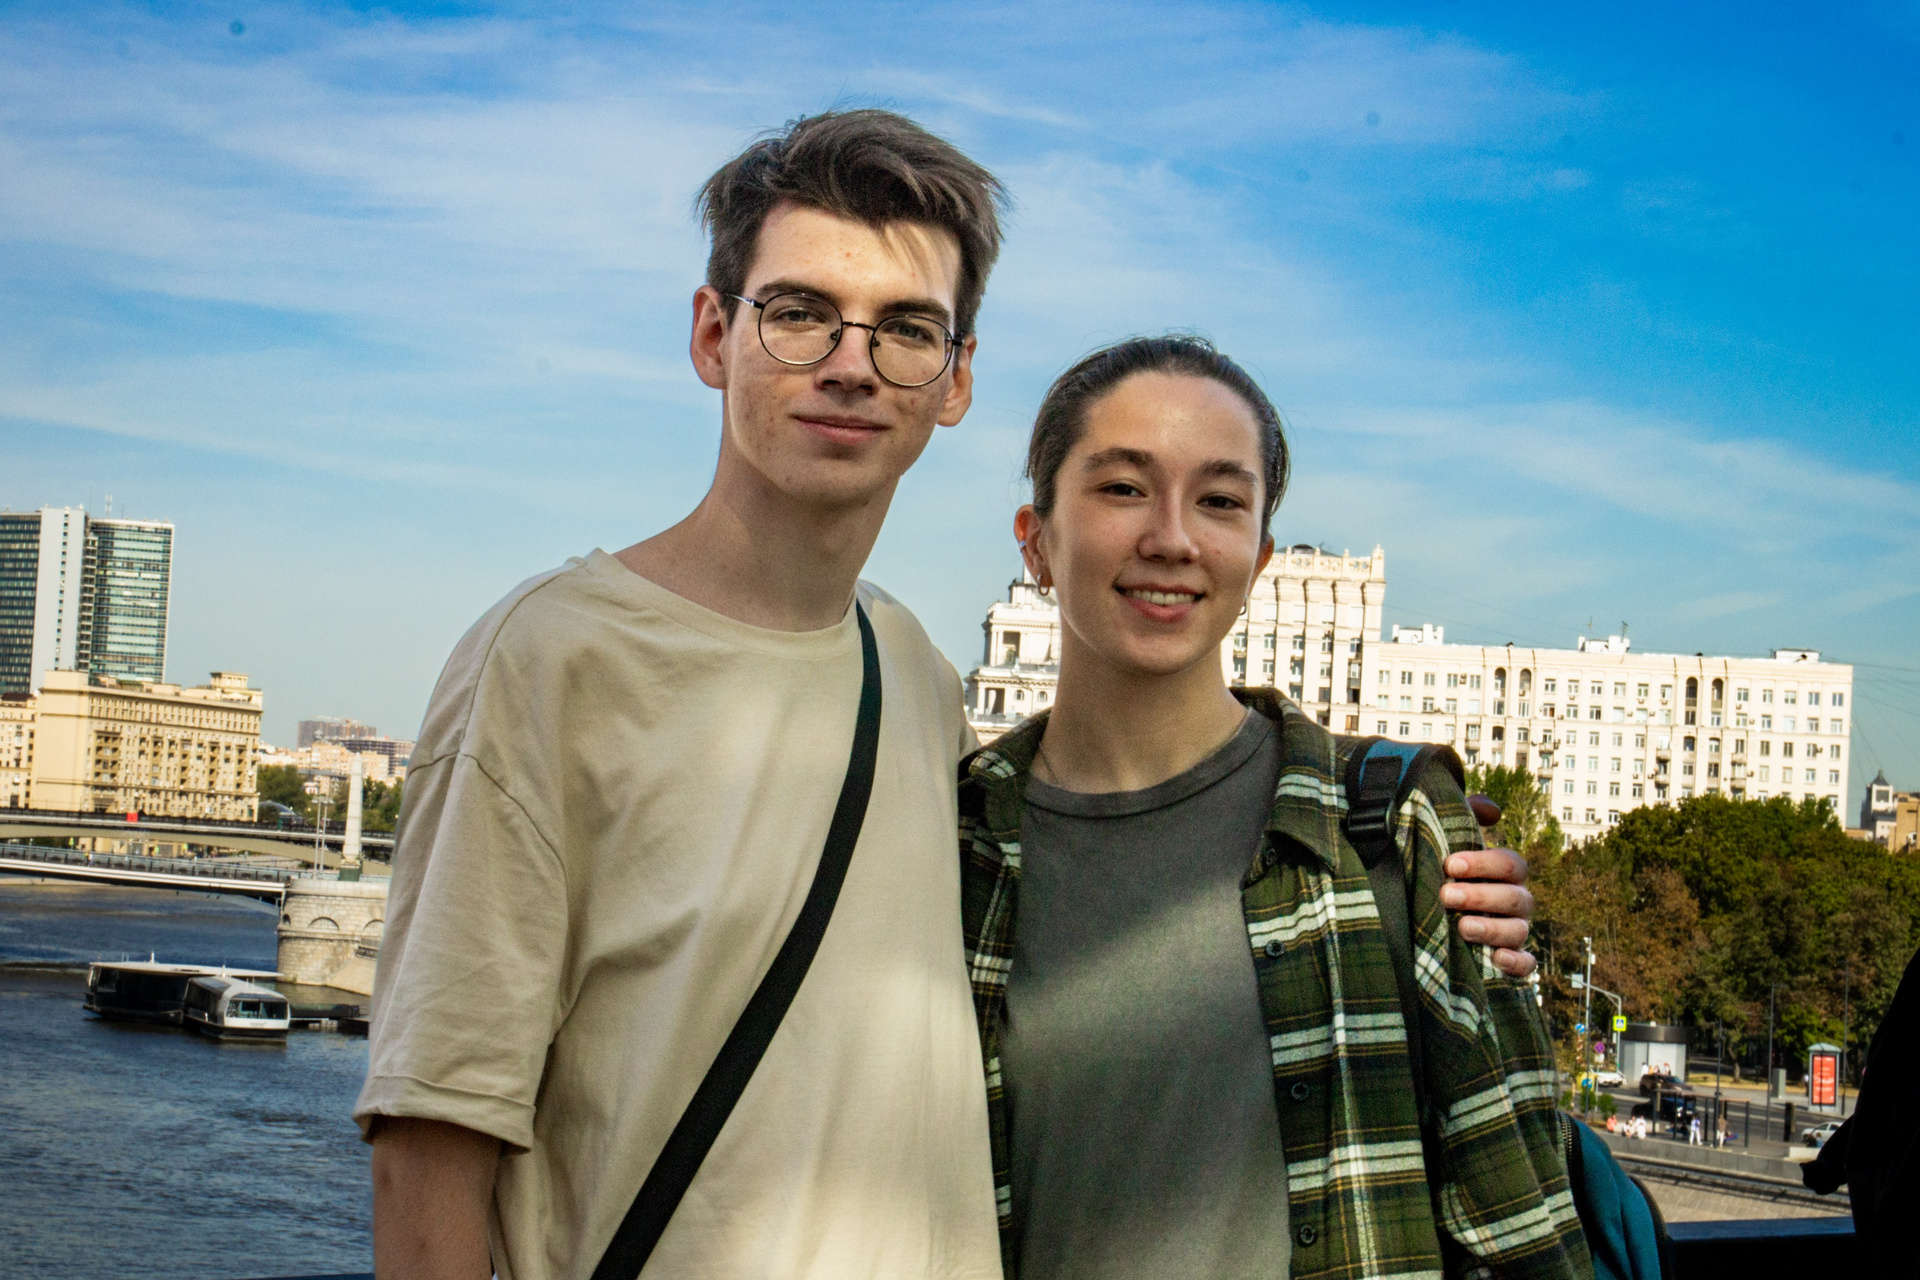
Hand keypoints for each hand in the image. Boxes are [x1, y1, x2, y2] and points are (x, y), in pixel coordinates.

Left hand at [1441, 794, 1535, 978]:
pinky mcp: (1512, 959)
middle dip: (1480, 896)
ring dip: (1492, 929)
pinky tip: (1496, 958)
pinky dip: (1516, 963)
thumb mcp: (1450, 839)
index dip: (1483, 863)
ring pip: (1518, 931)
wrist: (1433, 913)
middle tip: (1447, 895)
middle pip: (1514, 898)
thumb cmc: (1447, 871)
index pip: (1509, 864)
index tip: (1450, 864)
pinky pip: (1527, 964)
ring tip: (1462, 927)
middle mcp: (1516, 901)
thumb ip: (1467, 816)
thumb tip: (1492, 810)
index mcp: (1507, 873)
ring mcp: (1516, 931)